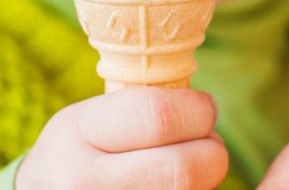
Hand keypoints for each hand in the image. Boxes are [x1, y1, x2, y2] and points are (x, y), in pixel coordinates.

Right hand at [16, 87, 227, 188]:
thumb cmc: (77, 153)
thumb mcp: (91, 117)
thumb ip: (145, 108)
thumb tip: (207, 112)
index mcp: (77, 134)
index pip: (158, 118)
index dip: (197, 111)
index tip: (206, 109)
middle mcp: (82, 183)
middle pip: (182, 169)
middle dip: (212, 152)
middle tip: (209, 144)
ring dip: (204, 180)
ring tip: (186, 168)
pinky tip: (171, 187)